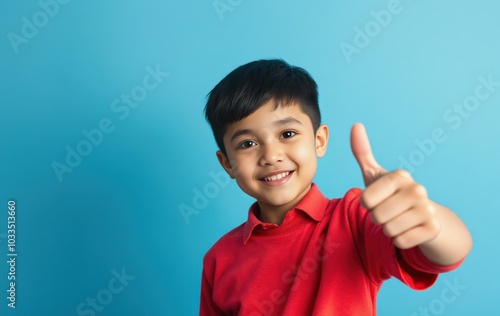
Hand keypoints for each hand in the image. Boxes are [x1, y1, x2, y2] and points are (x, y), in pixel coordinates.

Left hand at [350, 123, 440, 248]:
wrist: (425, 215)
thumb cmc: (392, 194)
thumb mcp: (376, 174)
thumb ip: (362, 152)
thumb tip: (356, 125)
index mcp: (400, 176)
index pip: (365, 200)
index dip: (367, 204)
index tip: (379, 199)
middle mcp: (417, 189)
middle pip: (376, 216)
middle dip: (378, 218)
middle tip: (389, 211)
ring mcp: (427, 209)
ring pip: (388, 230)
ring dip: (388, 230)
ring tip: (399, 219)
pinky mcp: (432, 229)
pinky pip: (400, 242)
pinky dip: (400, 240)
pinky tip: (409, 230)